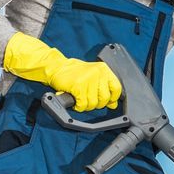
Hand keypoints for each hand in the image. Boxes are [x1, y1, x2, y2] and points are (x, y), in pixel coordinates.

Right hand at [2, 32, 121, 111]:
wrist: (57, 67)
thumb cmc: (75, 73)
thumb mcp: (94, 78)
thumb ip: (104, 89)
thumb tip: (113, 104)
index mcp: (104, 69)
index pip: (117, 88)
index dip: (111, 98)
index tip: (106, 101)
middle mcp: (98, 73)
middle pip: (104, 98)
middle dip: (96, 104)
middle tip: (88, 100)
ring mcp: (88, 79)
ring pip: (93, 103)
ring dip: (86, 106)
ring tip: (80, 99)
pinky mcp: (78, 86)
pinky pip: (82, 104)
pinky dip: (78, 106)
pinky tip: (75, 101)